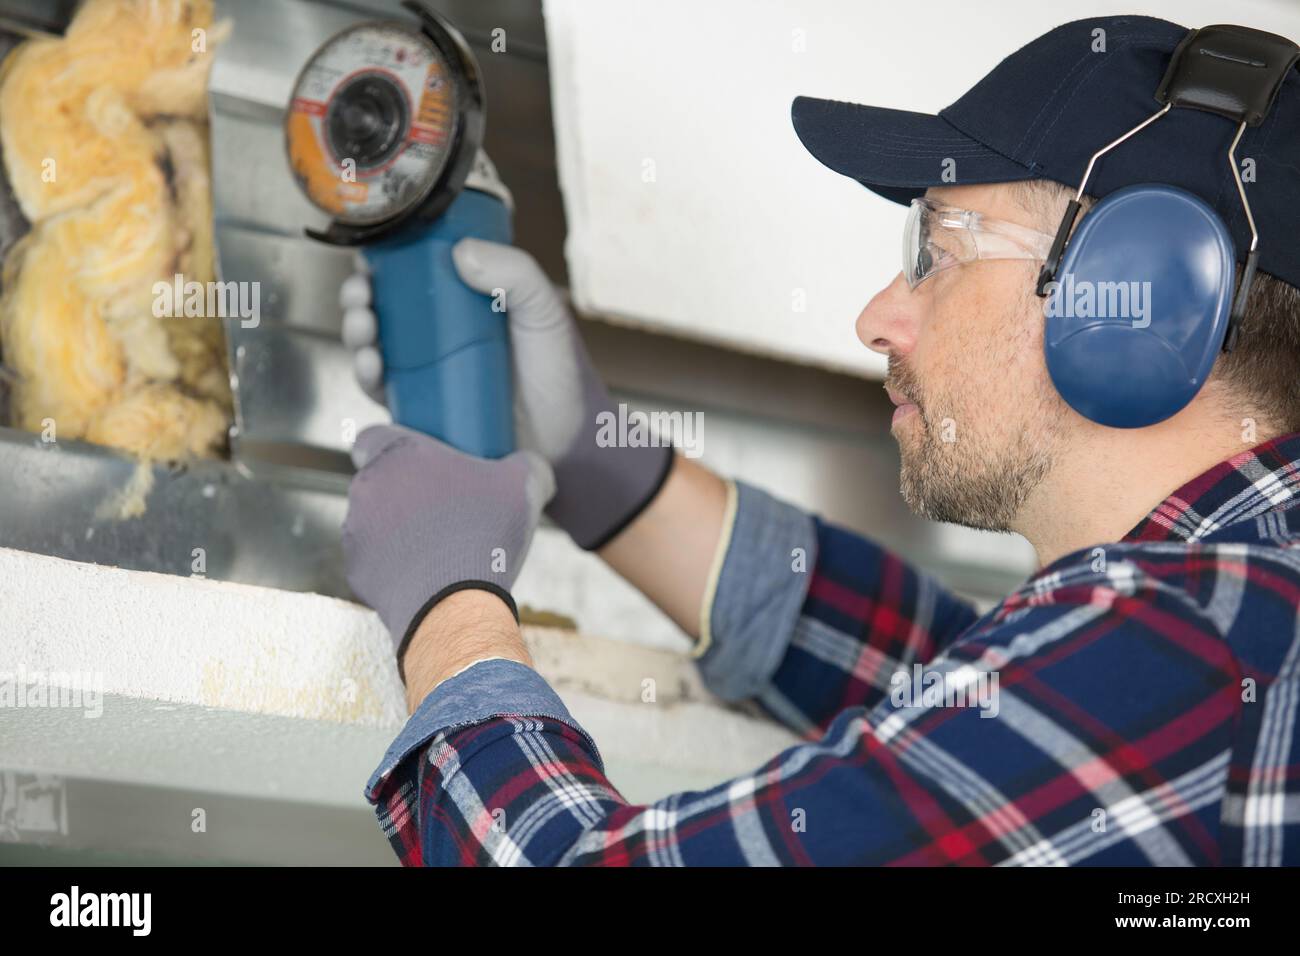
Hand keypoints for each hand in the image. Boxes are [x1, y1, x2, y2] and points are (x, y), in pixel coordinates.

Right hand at [339, 240, 672, 549]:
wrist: (567, 441)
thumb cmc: (557, 373)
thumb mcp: (543, 311)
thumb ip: (517, 273)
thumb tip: (462, 251)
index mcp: (462, 305)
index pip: (411, 275)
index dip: (384, 263)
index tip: (371, 257)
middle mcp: (437, 338)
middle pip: (382, 309)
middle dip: (359, 297)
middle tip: (361, 293)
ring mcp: (426, 375)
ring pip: (374, 347)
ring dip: (357, 333)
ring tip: (365, 327)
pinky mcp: (420, 412)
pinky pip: (383, 393)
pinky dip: (366, 377)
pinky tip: (371, 366)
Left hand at [341, 424, 553, 665]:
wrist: (454, 605)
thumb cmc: (484, 532)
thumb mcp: (524, 485)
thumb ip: (526, 464)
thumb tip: (531, 466)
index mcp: (397, 454)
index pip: (371, 437)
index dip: (392, 448)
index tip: (418, 465)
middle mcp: (366, 488)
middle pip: (378, 482)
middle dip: (404, 493)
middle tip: (443, 509)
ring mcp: (355, 532)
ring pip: (372, 522)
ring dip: (397, 530)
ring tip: (438, 548)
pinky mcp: (356, 572)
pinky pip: (373, 562)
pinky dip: (393, 567)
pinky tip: (424, 576)